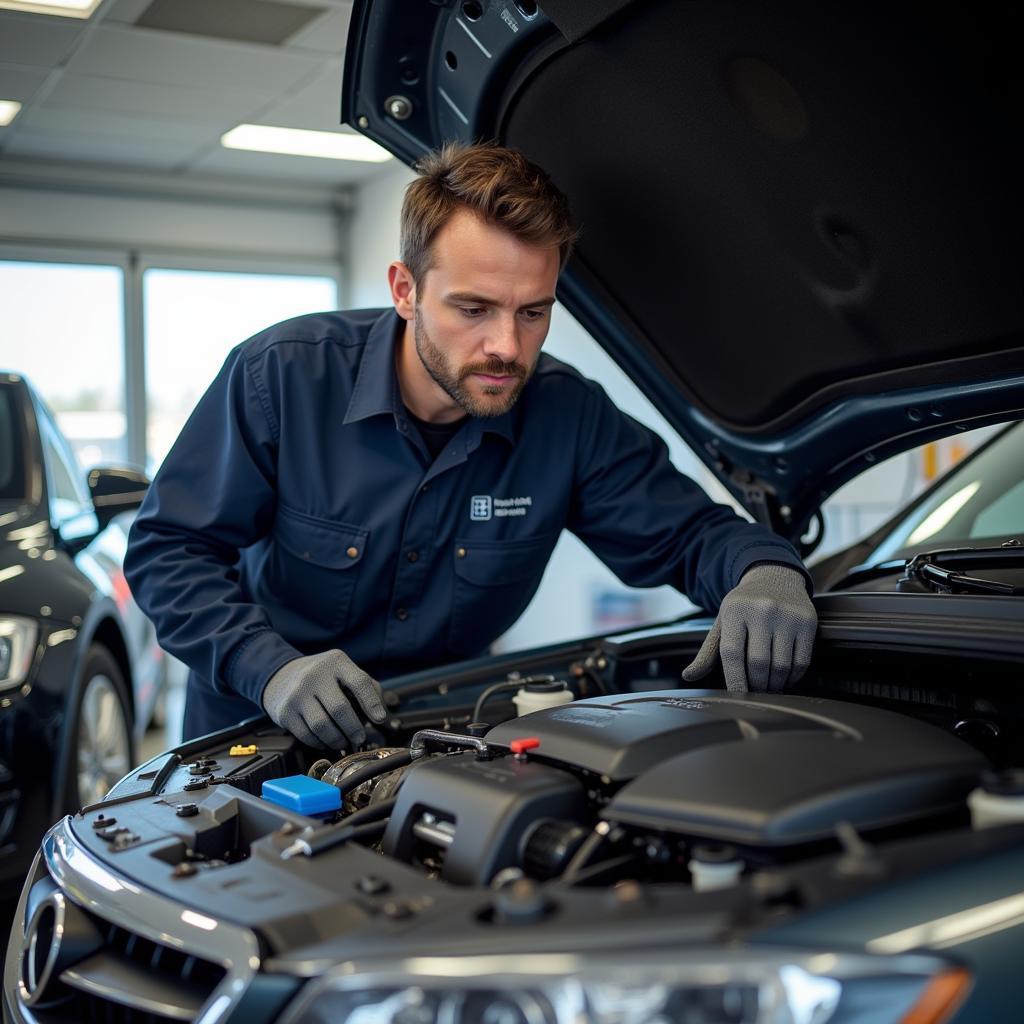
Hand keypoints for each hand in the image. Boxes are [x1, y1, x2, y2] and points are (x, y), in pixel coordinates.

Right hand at [262, 650, 387, 748]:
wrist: (280, 677)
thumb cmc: (321, 677)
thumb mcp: (343, 670)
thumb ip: (366, 686)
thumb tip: (380, 712)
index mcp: (335, 662)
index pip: (359, 682)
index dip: (372, 703)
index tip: (379, 719)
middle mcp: (314, 675)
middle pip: (340, 709)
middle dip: (354, 729)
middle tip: (360, 738)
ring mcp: (297, 694)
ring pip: (322, 726)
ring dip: (337, 740)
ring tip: (343, 742)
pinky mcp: (285, 711)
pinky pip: (306, 735)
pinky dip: (319, 743)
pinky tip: (325, 741)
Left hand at [681, 564, 815, 692]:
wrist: (774, 578)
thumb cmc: (744, 607)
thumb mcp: (723, 621)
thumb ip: (708, 651)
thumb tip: (688, 676)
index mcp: (735, 610)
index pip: (732, 654)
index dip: (734, 681)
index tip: (737, 697)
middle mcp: (762, 610)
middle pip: (758, 663)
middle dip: (756, 686)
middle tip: (755, 694)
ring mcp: (787, 615)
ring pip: (781, 666)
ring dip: (775, 685)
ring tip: (769, 688)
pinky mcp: (807, 622)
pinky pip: (801, 661)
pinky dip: (793, 677)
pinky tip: (785, 678)